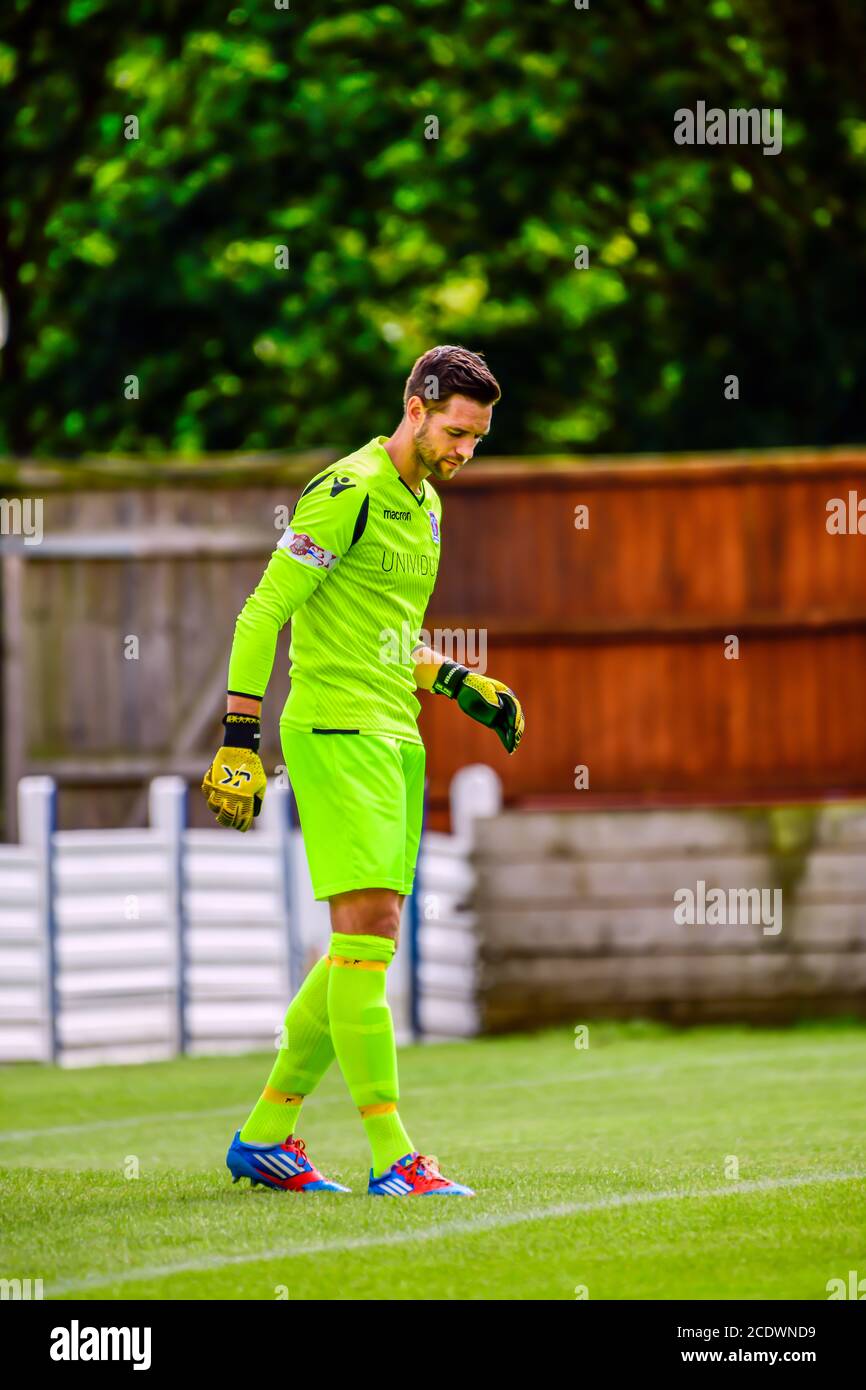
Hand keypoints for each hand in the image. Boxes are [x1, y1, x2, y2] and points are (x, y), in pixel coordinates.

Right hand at [202, 713, 266, 829]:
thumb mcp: (260, 785)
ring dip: (218, 809)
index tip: (241, 827)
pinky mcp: (209, 781)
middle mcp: (229, 797)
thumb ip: (257, 800)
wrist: (240, 749)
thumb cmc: (253, 767)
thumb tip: (253, 813)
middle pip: (225, 818)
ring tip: (222, 808)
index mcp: (243, 800)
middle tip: (229, 822)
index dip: (241, 826)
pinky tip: (215, 794)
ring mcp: (218, 790)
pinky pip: (207, 793)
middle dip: (227, 822)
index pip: (241, 820)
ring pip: (213, 807)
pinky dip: (210, 795)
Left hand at [432, 661, 524, 753]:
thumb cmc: (474, 686)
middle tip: (514, 738)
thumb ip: (489, 696)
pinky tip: (509, 749)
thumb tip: (499, 707)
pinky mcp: (494, 722)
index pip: (514, 707)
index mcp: (506, 695)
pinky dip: (506, 739)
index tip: (513, 726)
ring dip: (513, 737)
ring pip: (510, 727)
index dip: (515, 717)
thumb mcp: (481, 688)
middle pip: (515, 719)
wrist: (464, 689)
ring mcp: (501, 714)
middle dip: (516, 729)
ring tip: (513, 747)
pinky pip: (502, 731)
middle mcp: (506, 705)